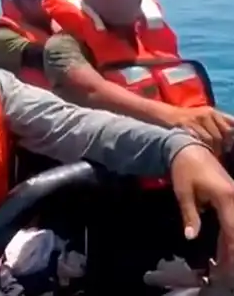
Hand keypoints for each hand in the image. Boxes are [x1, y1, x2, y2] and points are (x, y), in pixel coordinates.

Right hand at [165, 106, 233, 154]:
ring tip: (208, 154)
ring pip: (211, 139)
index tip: (228, 146)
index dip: (231, 138)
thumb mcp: (203, 116)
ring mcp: (196, 119)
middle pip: (223, 134)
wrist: (165, 114)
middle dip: (222, 146)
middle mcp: (207, 114)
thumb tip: (230, 140)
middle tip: (218, 153)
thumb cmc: (187, 119)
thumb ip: (217, 124)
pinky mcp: (186, 124)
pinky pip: (198, 139)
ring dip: (211, 149)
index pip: (230, 126)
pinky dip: (200, 146)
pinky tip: (198, 149)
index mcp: (213, 112)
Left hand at [170, 144, 233, 265]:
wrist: (190, 148)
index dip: (231, 248)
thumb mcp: (184, 194)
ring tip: (226, 257)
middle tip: (227, 265)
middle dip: (233, 247)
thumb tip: (191, 237)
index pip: (233, 229)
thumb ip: (190, 216)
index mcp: (226, 198)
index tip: (227, 264)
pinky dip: (231, 229)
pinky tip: (225, 241)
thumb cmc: (185, 170)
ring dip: (232, 239)